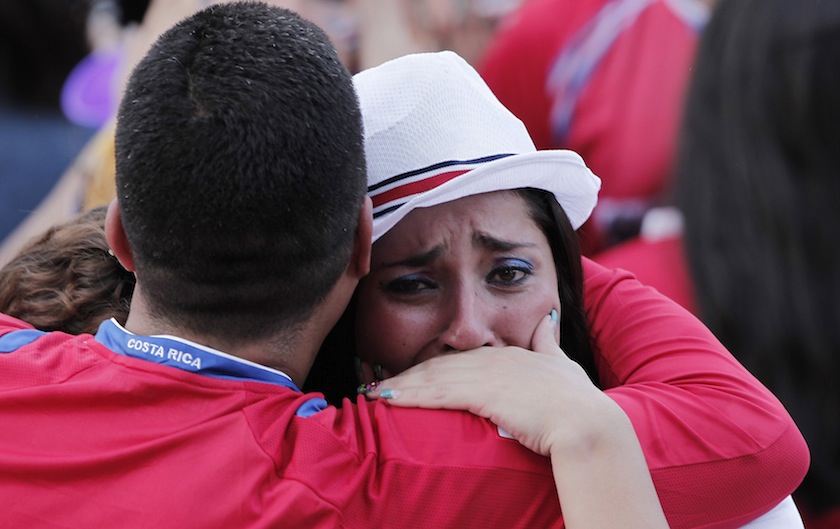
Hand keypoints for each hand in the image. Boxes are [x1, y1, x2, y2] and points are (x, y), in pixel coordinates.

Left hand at [367, 310, 618, 457]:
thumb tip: (547, 320)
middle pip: (438, 366)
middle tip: (375, 384)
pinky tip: (387, 400)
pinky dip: (409, 396)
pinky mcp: (482, 393)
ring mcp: (486, 374)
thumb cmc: (577, 401)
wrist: (587, 422)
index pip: (458, 360)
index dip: (430, 368)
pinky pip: (437, 393)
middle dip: (405, 376)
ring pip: (431, 378)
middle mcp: (492, 359)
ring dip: (399, 386)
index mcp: (507, 355)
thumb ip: (548, 343)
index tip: (408, 377)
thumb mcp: (562, 365)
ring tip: (371, 393)